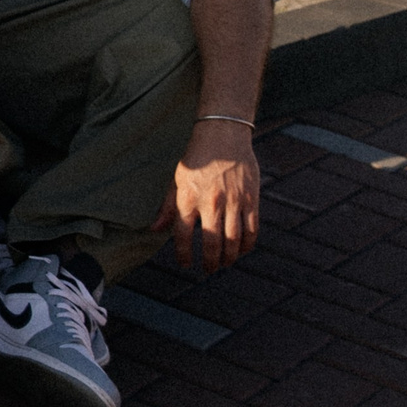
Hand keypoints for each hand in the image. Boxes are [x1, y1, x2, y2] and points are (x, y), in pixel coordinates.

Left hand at [155, 119, 260, 272]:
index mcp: (189, 197)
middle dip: (209, 261)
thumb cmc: (197, 159)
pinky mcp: (251, 199)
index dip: (183, 253)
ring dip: (229, 257)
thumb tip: (154, 229)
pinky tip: (242, 250)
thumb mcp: (177, 180)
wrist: (224, 136)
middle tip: (208, 270)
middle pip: (211, 242)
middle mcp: (211, 202)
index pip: (182, 234)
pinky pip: (251, 229)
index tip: (185, 264)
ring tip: (224, 264)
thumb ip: (168, 206)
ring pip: (233, 240)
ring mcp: (234, 201)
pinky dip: (247, 244)